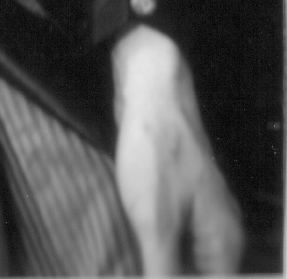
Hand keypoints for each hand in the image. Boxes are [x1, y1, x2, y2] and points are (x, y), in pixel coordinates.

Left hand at [113, 26, 243, 274]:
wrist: (150, 91)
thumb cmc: (156, 151)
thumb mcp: (155, 220)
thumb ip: (163, 270)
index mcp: (224, 244)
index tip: (148, 276)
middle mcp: (220, 234)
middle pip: (199, 276)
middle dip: (167, 273)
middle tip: (134, 268)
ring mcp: (201, 214)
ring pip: (184, 260)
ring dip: (160, 264)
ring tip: (127, 265)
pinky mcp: (181, 198)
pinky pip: (173, 238)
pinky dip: (155, 247)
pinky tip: (132, 248)